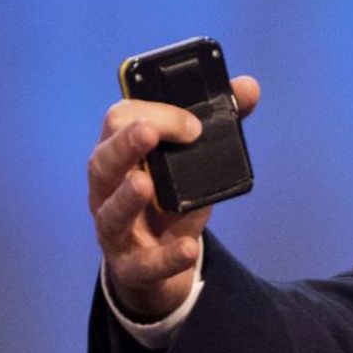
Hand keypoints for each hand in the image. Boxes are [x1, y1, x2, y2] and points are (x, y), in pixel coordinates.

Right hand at [87, 75, 259, 320]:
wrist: (158, 265)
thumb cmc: (168, 200)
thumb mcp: (191, 161)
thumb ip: (220, 122)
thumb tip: (249, 87)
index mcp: (120, 155)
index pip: (119, 121)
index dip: (153, 114)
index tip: (193, 123)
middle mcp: (108, 189)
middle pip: (102, 162)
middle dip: (125, 145)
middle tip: (149, 132)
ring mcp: (114, 229)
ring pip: (109, 213)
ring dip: (126, 197)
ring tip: (145, 184)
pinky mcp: (132, 266)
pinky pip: (144, 263)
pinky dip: (166, 256)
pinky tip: (187, 248)